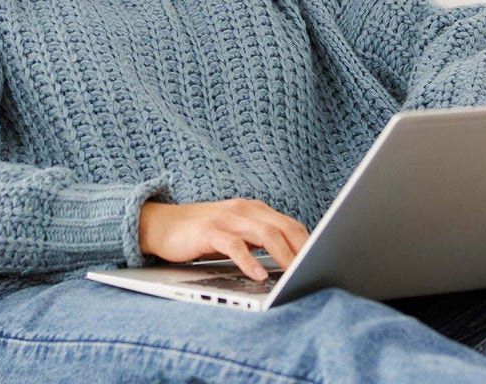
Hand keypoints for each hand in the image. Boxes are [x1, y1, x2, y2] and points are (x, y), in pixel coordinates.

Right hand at [137, 198, 310, 281]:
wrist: (161, 224)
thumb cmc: (202, 233)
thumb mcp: (236, 233)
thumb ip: (259, 241)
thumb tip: (290, 261)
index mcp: (254, 210)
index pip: (290, 224)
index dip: (309, 243)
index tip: (323, 262)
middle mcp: (243, 210)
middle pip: (283, 227)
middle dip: (302, 250)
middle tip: (315, 271)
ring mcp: (226, 218)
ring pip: (264, 233)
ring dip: (282, 255)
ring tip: (294, 273)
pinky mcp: (208, 230)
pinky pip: (233, 244)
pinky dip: (249, 260)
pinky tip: (258, 275)